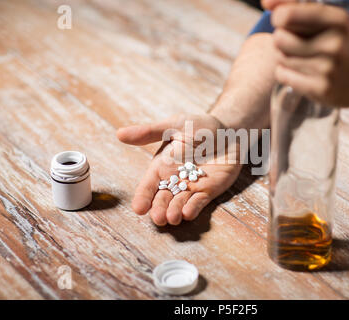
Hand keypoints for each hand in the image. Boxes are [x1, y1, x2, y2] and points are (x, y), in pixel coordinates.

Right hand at [117, 114, 241, 225]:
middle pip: (163, 199)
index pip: (149, 185)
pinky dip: (193, 208)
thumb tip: (119, 134)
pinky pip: (199, 202)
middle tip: (158, 218)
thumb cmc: (199, 126)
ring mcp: (191, 188)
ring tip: (172, 219)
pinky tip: (188, 214)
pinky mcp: (208, 191)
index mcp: (161, 166)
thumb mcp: (173, 126)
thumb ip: (149, 132)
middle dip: (159, 209)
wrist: (229, 131)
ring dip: (175, 212)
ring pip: (179, 204)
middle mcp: (174, 180)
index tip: (138, 208)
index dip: (143, 197)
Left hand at [263, 1, 348, 108]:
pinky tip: (302, 72)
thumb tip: (265, 2)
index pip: (287, 15)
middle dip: (282, 40)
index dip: (280, 19)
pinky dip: (286, 73)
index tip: (285, 22)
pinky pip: (283, 76)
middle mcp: (334, 44)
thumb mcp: (335, 21)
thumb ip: (299, 8)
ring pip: (280, 58)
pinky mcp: (321, 90)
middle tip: (295, 43)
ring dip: (285, 57)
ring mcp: (328, 69)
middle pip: (279, 38)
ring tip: (304, 58)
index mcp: (337, 20)